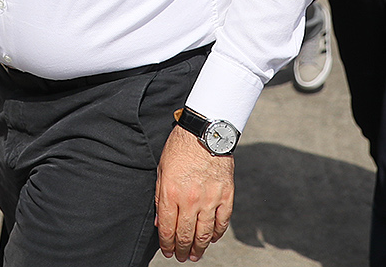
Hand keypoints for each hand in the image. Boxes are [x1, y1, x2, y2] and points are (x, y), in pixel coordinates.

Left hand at [156, 123, 233, 260]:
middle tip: (182, 257)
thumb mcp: (161, 170)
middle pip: (185, 235)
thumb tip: (160, 223)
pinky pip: (222, 222)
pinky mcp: (226, 195)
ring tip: (196, 254)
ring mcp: (210, 199)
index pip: (167, 229)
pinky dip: (217, 234)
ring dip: (199, 248)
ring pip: (204, 233)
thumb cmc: (180, 148)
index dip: (167, 245)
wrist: (205, 131)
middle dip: (182, 250)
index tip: (168, 252)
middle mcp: (190, 200)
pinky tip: (212, 239)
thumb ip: (159, 197)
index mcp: (170, 193)